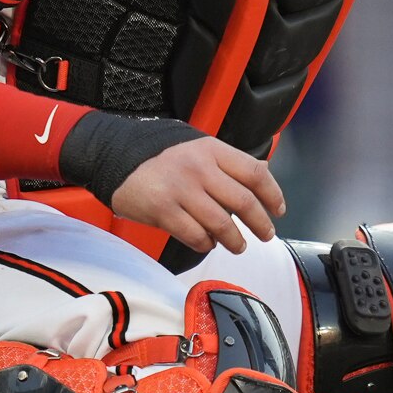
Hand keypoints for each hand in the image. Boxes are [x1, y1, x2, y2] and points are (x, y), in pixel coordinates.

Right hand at [109, 137, 285, 255]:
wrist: (113, 154)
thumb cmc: (157, 153)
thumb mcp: (196, 146)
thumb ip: (228, 161)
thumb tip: (262, 170)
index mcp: (211, 150)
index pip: (254, 173)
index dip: (272, 194)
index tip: (278, 210)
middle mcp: (199, 168)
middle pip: (243, 201)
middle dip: (260, 224)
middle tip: (265, 234)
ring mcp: (180, 190)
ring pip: (221, 223)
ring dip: (235, 240)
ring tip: (237, 245)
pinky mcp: (163, 210)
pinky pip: (195, 235)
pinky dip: (205, 243)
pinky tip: (206, 243)